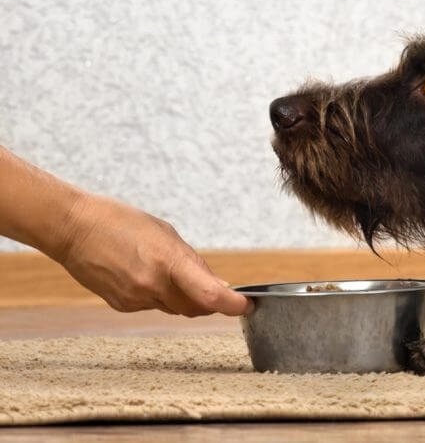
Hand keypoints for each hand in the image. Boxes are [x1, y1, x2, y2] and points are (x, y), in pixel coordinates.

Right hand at [55, 193, 251, 316]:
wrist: (73, 229)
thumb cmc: (120, 221)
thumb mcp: (166, 233)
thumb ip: (193, 262)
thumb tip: (217, 284)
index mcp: (168, 262)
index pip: (211, 295)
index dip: (233, 305)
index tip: (246, 305)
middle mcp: (152, 286)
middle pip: (197, 308)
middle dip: (212, 302)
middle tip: (220, 290)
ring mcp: (136, 299)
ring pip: (175, 308)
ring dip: (185, 297)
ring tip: (171, 271)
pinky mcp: (122, 305)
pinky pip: (154, 306)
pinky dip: (161, 295)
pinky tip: (147, 274)